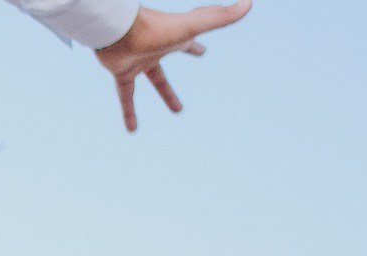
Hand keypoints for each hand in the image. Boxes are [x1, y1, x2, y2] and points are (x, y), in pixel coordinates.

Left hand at [94, 2, 250, 132]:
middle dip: (189, 52)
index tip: (204, 50)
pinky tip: (132, 131)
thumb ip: (219, 16)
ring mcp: (139, 60)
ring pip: (152, 80)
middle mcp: (157, 48)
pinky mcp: (122, 72)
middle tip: (201, 55)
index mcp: (175, 38)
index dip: (197, 46)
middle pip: (178, 54)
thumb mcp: (191, 26)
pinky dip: (129, 112)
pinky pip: (125, 95)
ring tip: (177, 113)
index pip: (191, 40)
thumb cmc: (155, 27)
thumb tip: (248, 3)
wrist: (118, 30)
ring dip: (165, 95)